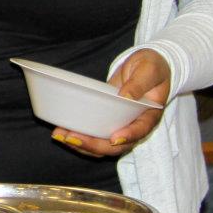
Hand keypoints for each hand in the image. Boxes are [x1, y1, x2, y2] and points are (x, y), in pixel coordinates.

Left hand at [50, 48, 170, 157]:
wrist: (146, 67)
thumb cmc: (151, 67)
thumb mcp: (149, 69)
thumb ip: (140, 82)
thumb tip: (127, 96)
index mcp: (150, 115)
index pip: (141, 130)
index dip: (128, 136)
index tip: (115, 139)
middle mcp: (135, 126)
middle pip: (117, 146)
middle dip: (94, 145)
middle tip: (71, 138)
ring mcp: (120, 126)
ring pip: (103, 146)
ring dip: (82, 145)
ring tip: (60, 136)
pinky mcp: (107, 123)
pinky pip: (95, 137)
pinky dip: (80, 137)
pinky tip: (63, 131)